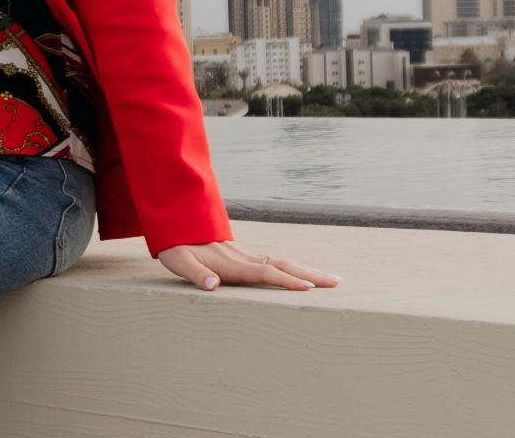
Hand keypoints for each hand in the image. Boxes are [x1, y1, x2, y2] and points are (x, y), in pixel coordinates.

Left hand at [156, 240, 342, 291]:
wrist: (178, 225)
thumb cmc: (177, 248)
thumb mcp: (178, 261)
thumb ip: (194, 273)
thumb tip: (212, 285)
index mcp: (231, 263)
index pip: (264, 272)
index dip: (285, 281)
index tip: (307, 288)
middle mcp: (244, 258)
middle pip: (283, 265)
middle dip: (310, 274)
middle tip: (337, 282)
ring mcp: (248, 255)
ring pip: (284, 261)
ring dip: (308, 270)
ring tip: (333, 279)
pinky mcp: (247, 256)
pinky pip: (277, 261)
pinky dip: (296, 267)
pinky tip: (308, 274)